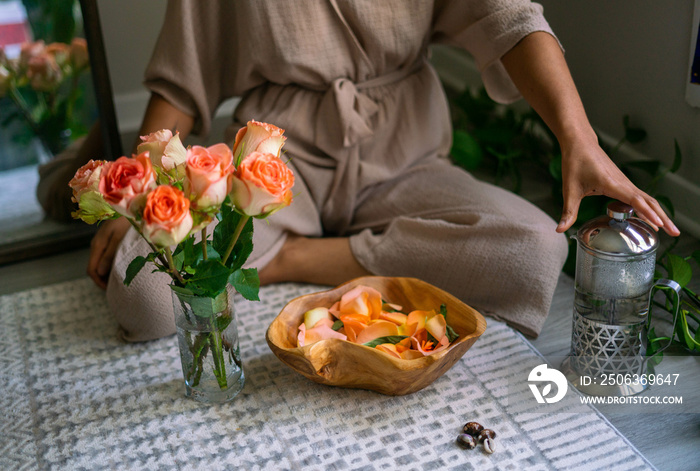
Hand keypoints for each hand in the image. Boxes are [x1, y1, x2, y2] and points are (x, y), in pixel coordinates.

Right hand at [87, 218, 130, 288]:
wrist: (128, 204)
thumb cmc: (125, 220)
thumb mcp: (118, 238)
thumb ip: (110, 254)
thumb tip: (101, 272)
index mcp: (97, 246)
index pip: (91, 270)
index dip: (99, 282)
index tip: (110, 289)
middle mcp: (97, 245)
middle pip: (94, 268)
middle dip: (102, 280)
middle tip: (116, 287)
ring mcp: (101, 243)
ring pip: (99, 263)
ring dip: (106, 273)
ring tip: (119, 280)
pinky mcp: (107, 240)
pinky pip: (105, 257)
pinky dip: (109, 265)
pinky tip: (119, 267)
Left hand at [557, 135, 679, 236]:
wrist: (579, 142)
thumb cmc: (575, 162)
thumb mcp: (569, 189)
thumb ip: (568, 211)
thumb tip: (560, 230)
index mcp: (611, 183)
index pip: (635, 200)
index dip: (647, 213)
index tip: (658, 224)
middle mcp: (623, 182)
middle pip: (649, 201)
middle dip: (662, 217)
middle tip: (674, 233)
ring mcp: (624, 182)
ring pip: (647, 199)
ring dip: (659, 213)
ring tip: (669, 229)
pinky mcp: (622, 182)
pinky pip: (640, 196)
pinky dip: (649, 207)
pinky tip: (651, 218)